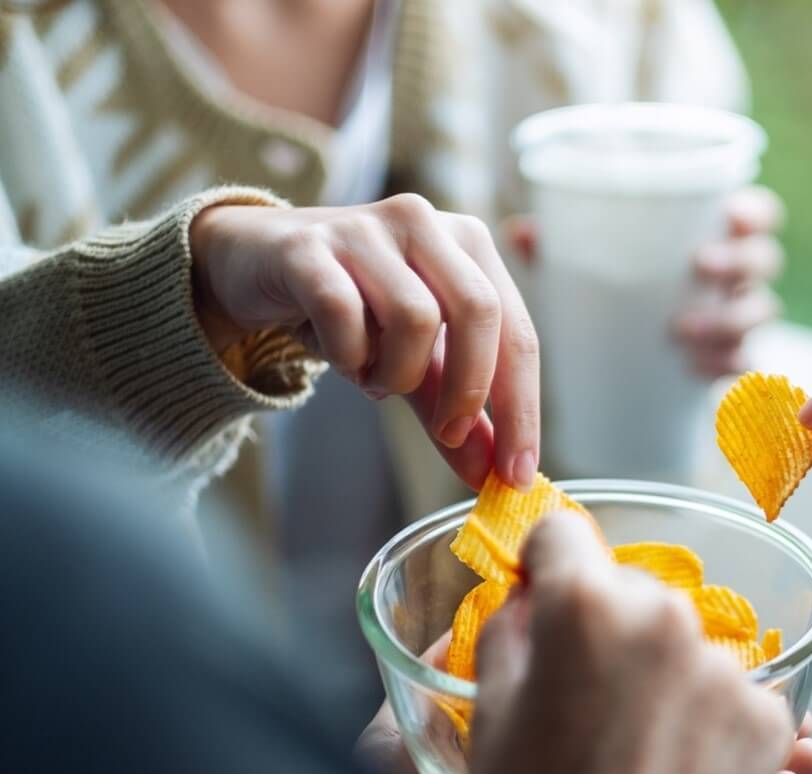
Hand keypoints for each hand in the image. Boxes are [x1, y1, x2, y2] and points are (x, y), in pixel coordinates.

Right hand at [189, 195, 539, 489]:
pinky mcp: (309, 246)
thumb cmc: (353, 310)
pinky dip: (346, 355)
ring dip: (396, 372)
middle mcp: (426, 223)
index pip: (517, 332)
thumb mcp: (414, 365)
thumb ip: (453, 415)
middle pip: (478, 312)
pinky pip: (343, 313)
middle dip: (469, 390)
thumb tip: (489, 476)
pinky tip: (340, 356)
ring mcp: (367, 227)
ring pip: (414, 317)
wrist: (254, 266)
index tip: (516, 474)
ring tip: (373, 377)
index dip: (522, 408)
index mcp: (469, 245)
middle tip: (449, 433)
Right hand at [469, 512, 802, 773]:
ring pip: (686, 644)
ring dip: (664, 674)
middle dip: (607, 628)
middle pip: (632, 592)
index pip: (563, 535)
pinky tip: (675, 770)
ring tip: (632, 751)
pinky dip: (708, 718)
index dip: (544, 565)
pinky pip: (732, 692)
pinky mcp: (771, 719)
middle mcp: (666, 620)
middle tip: (584, 700)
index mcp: (585, 606)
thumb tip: (530, 595)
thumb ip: (510, 630)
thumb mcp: (491, 716)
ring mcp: (728, 670)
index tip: (542, 593)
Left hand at [505, 185, 783, 377]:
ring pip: (759, 311)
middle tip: (700, 266)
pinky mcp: (732, 358)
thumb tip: (520, 232)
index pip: (758, 213)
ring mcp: (741, 317)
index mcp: (716, 234)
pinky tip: (693, 368)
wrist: (631, 355)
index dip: (754, 213)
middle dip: (739, 262)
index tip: (730, 215)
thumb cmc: (618, 286)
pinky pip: (745, 361)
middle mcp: (739, 274)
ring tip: (679, 329)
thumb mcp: (588, 262)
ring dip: (727, 318)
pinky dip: (724, 364)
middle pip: (764, 260)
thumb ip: (560, 244)